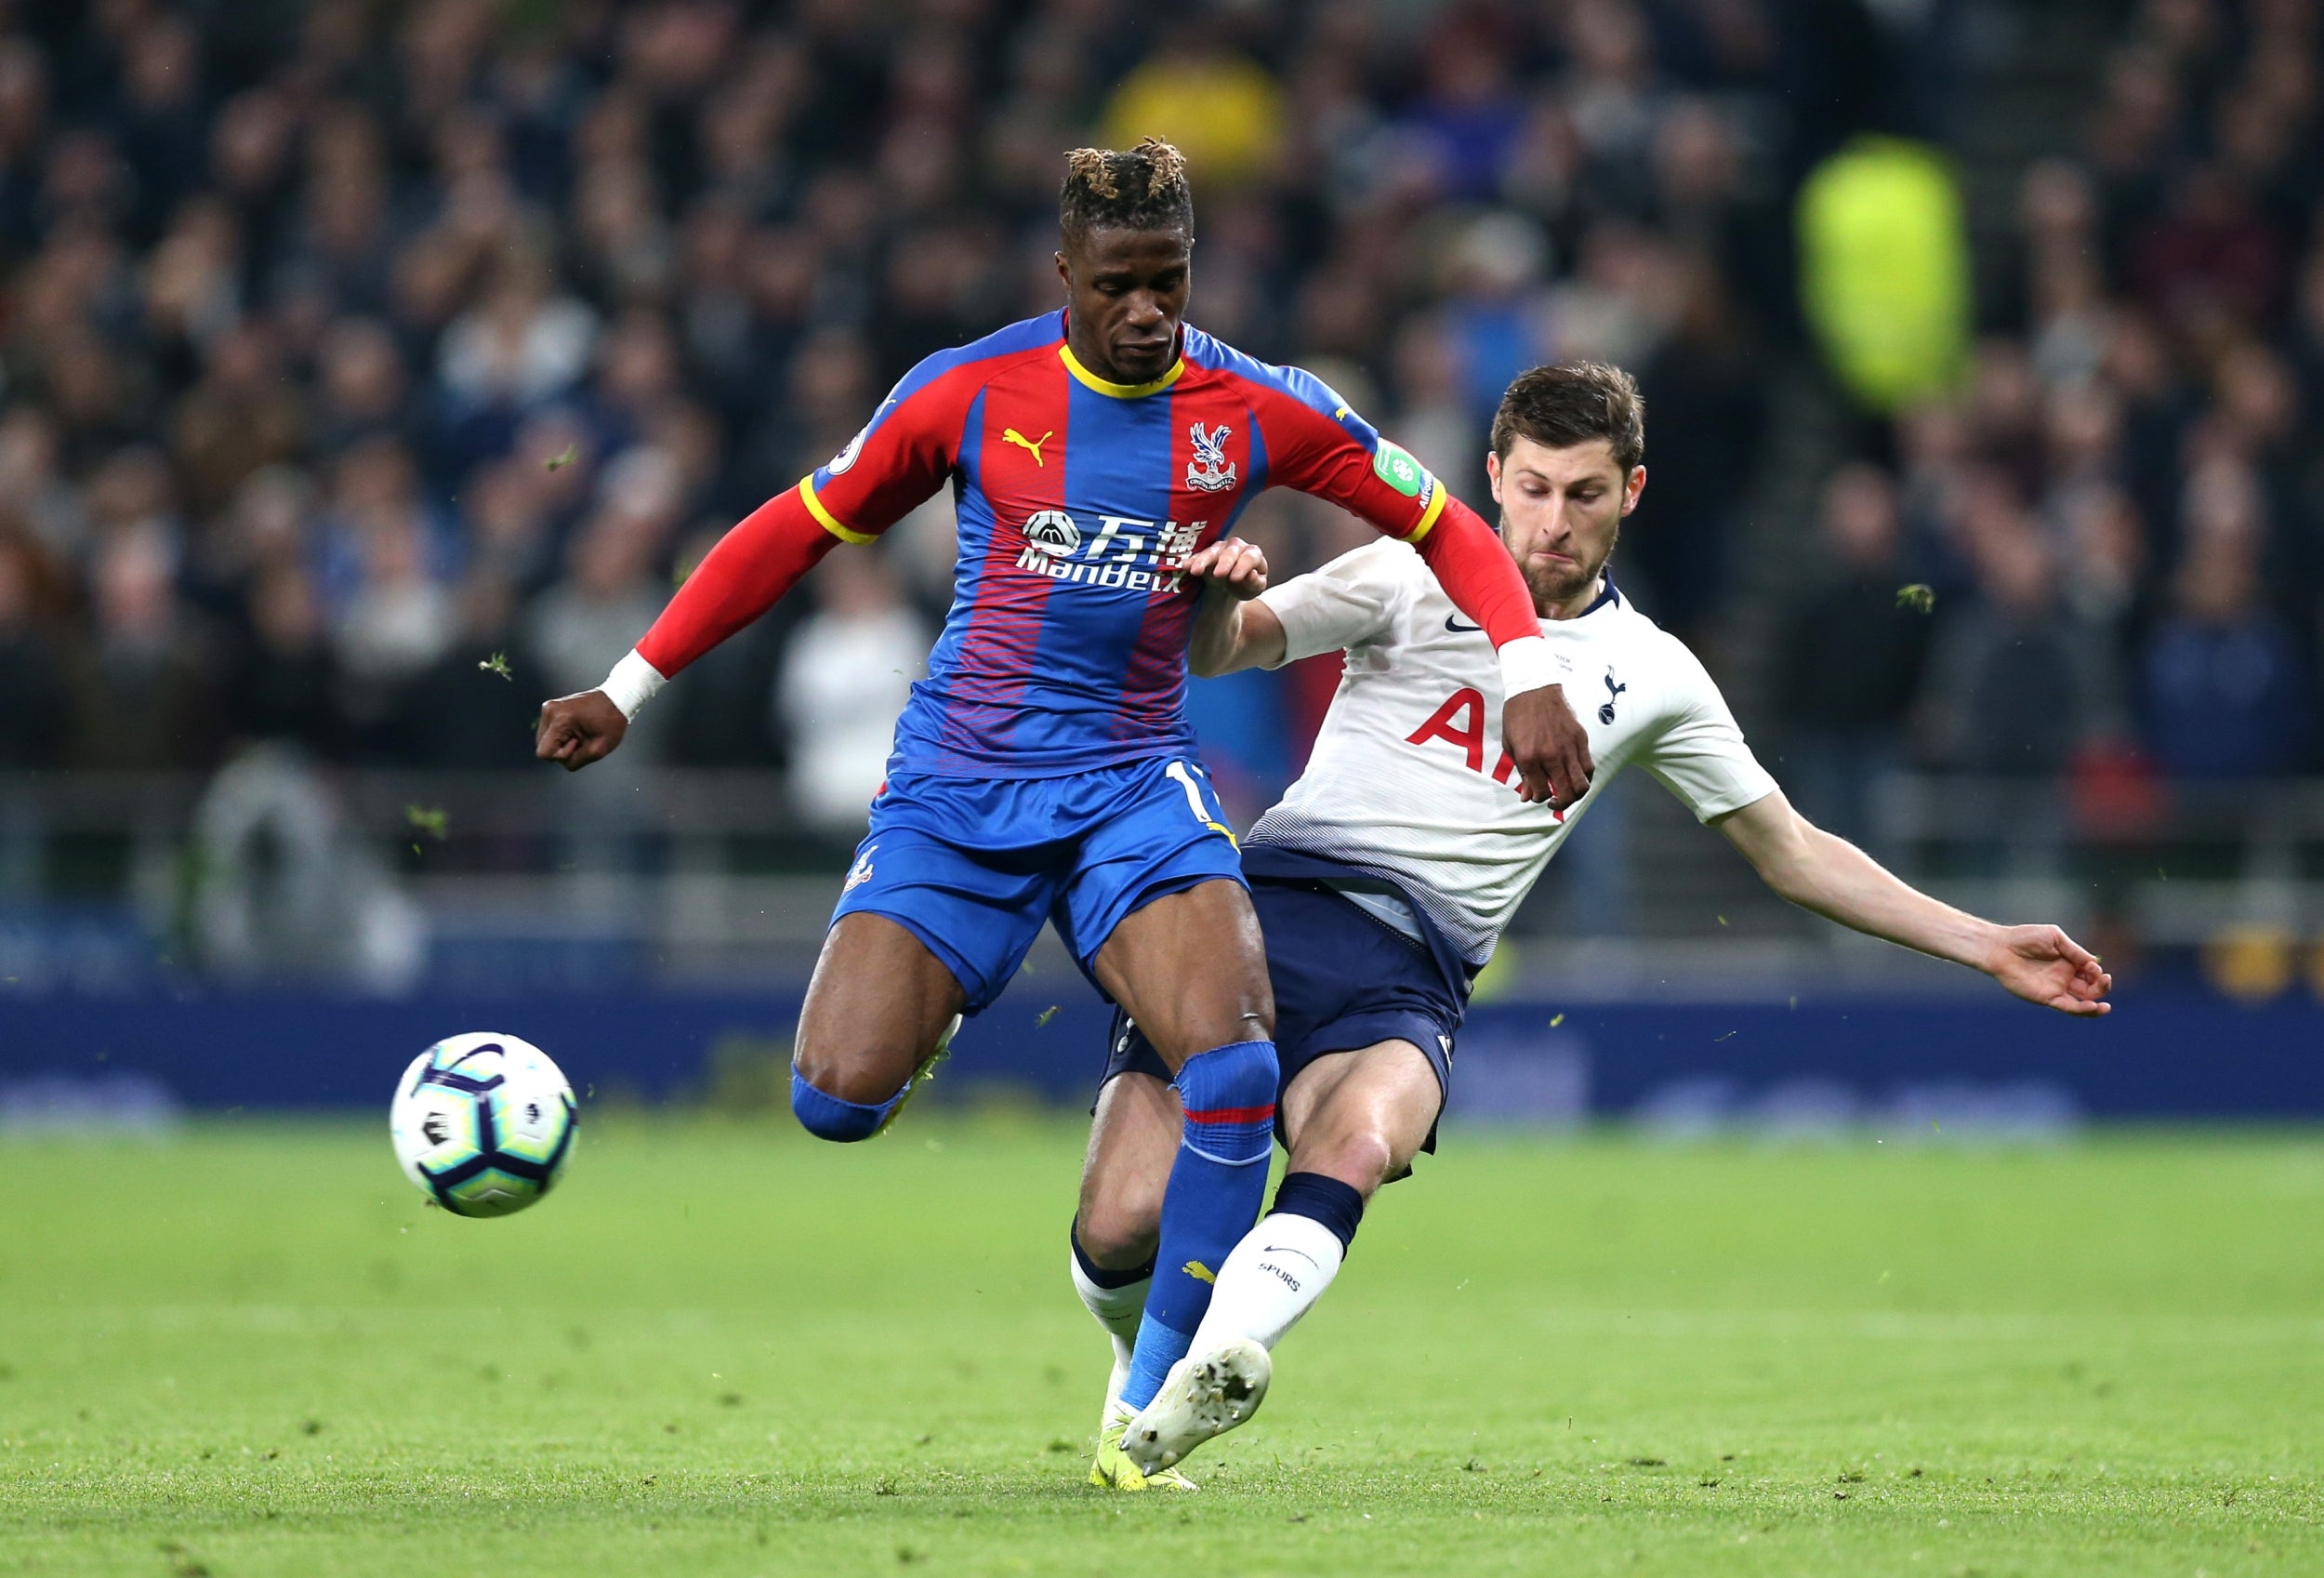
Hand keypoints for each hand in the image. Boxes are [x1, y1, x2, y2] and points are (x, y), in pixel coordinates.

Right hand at [535, 690, 628, 771]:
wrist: (616, 698)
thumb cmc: (611, 722)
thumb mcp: (599, 750)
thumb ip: (576, 761)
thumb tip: (561, 762)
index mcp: (560, 720)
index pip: (544, 753)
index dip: (562, 756)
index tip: (579, 743)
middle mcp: (549, 711)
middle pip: (542, 747)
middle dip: (562, 749)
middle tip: (582, 738)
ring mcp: (548, 707)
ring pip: (545, 740)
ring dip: (562, 742)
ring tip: (581, 732)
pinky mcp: (550, 707)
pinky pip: (549, 732)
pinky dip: (561, 735)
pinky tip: (577, 728)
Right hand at [1180, 538, 1268, 598]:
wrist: (1233, 585)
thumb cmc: (1246, 584)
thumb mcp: (1254, 588)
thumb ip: (1255, 583)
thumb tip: (1252, 575)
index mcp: (1253, 554)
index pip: (1249, 557)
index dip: (1242, 567)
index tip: (1235, 578)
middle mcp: (1237, 547)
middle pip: (1231, 551)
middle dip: (1224, 562)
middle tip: (1219, 574)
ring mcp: (1220, 549)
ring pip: (1212, 552)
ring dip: (1203, 561)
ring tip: (1195, 571)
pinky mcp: (1206, 554)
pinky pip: (1198, 556)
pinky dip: (1192, 561)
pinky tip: (1185, 566)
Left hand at [1501, 684, 1593, 809]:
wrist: (1533, 689)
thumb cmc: (1517, 716)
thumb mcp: (1510, 746)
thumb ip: (1522, 773)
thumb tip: (1527, 797)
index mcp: (1529, 758)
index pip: (1541, 792)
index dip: (1539, 799)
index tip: (1537, 795)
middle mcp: (1551, 756)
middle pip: (1566, 793)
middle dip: (1560, 804)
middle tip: (1555, 803)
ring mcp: (1568, 748)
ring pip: (1582, 784)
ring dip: (1576, 795)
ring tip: (1569, 794)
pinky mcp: (1580, 739)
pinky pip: (1588, 767)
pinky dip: (1585, 778)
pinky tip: (1576, 778)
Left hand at [1983, 924, 2112, 1015]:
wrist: (2000, 948)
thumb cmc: (2024, 938)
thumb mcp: (2055, 938)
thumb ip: (2074, 950)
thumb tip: (2094, 963)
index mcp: (2069, 962)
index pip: (2091, 972)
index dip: (2096, 972)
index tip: (2092, 967)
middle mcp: (2065, 977)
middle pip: (2091, 989)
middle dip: (2102, 987)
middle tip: (2104, 980)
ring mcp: (2056, 989)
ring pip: (2082, 1002)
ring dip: (2096, 1006)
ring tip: (2105, 1007)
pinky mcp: (2046, 998)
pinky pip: (2067, 1007)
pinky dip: (2081, 1010)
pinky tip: (2092, 1007)